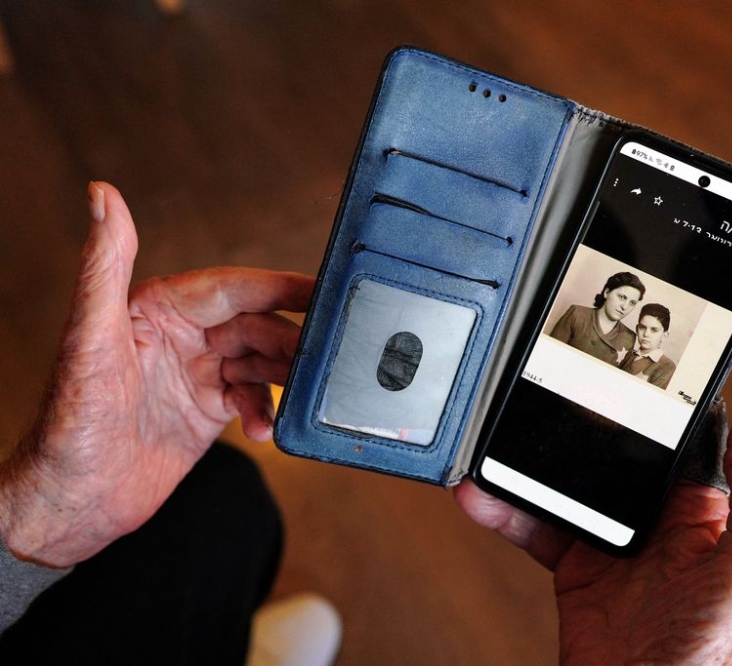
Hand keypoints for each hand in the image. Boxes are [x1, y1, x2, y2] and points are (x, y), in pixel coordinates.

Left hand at [0, 182, 314, 566]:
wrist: (72, 500)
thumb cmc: (69, 420)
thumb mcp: (88, 336)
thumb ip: (103, 263)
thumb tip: (101, 195)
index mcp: (157, 308)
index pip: (231, 286)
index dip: (279, 287)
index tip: (320, 288)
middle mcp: (182, 335)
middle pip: (256, 324)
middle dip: (291, 339)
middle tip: (324, 352)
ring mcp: (198, 374)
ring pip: (262, 360)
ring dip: (284, 377)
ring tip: (303, 390)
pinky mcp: (209, 411)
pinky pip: (255, 398)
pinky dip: (266, 412)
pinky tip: (266, 429)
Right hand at [455, 415, 731, 664]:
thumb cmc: (708, 651)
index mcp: (702, 512)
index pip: (679, 445)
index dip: (657, 411)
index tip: (627, 375)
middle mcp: (657, 522)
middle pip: (615, 458)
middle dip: (579, 431)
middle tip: (547, 399)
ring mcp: (613, 543)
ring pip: (568, 488)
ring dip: (532, 466)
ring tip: (498, 444)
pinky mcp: (576, 567)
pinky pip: (536, 527)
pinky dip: (506, 511)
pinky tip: (483, 496)